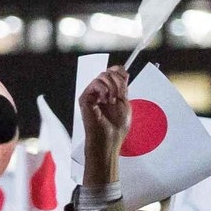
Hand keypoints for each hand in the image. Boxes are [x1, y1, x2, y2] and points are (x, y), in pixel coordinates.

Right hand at [78, 67, 130, 192]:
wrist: (109, 139)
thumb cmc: (116, 127)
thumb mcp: (125, 102)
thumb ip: (123, 86)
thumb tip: (123, 71)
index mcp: (110, 92)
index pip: (112, 72)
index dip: (119, 71)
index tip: (124, 77)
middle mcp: (100, 92)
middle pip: (108, 72)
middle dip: (117, 81)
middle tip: (119, 95)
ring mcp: (92, 94)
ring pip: (102, 76)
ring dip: (112, 87)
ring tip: (112, 100)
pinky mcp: (85, 98)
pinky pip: (95, 83)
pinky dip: (103, 90)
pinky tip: (105, 100)